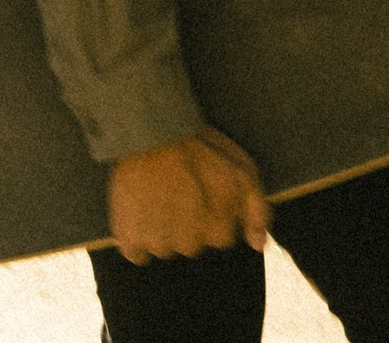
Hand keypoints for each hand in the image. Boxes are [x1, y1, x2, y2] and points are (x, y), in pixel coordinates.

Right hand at [106, 128, 269, 263]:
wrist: (153, 134)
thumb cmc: (199, 149)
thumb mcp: (243, 170)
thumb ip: (257, 210)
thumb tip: (259, 244)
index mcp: (218, 232)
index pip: (222, 237)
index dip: (214, 212)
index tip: (204, 191)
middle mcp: (190, 246)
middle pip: (193, 243)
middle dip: (190, 222)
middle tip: (181, 191)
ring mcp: (158, 245)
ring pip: (165, 247)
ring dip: (163, 229)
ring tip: (159, 196)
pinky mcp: (130, 241)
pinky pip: (137, 253)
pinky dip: (138, 237)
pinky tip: (142, 212)